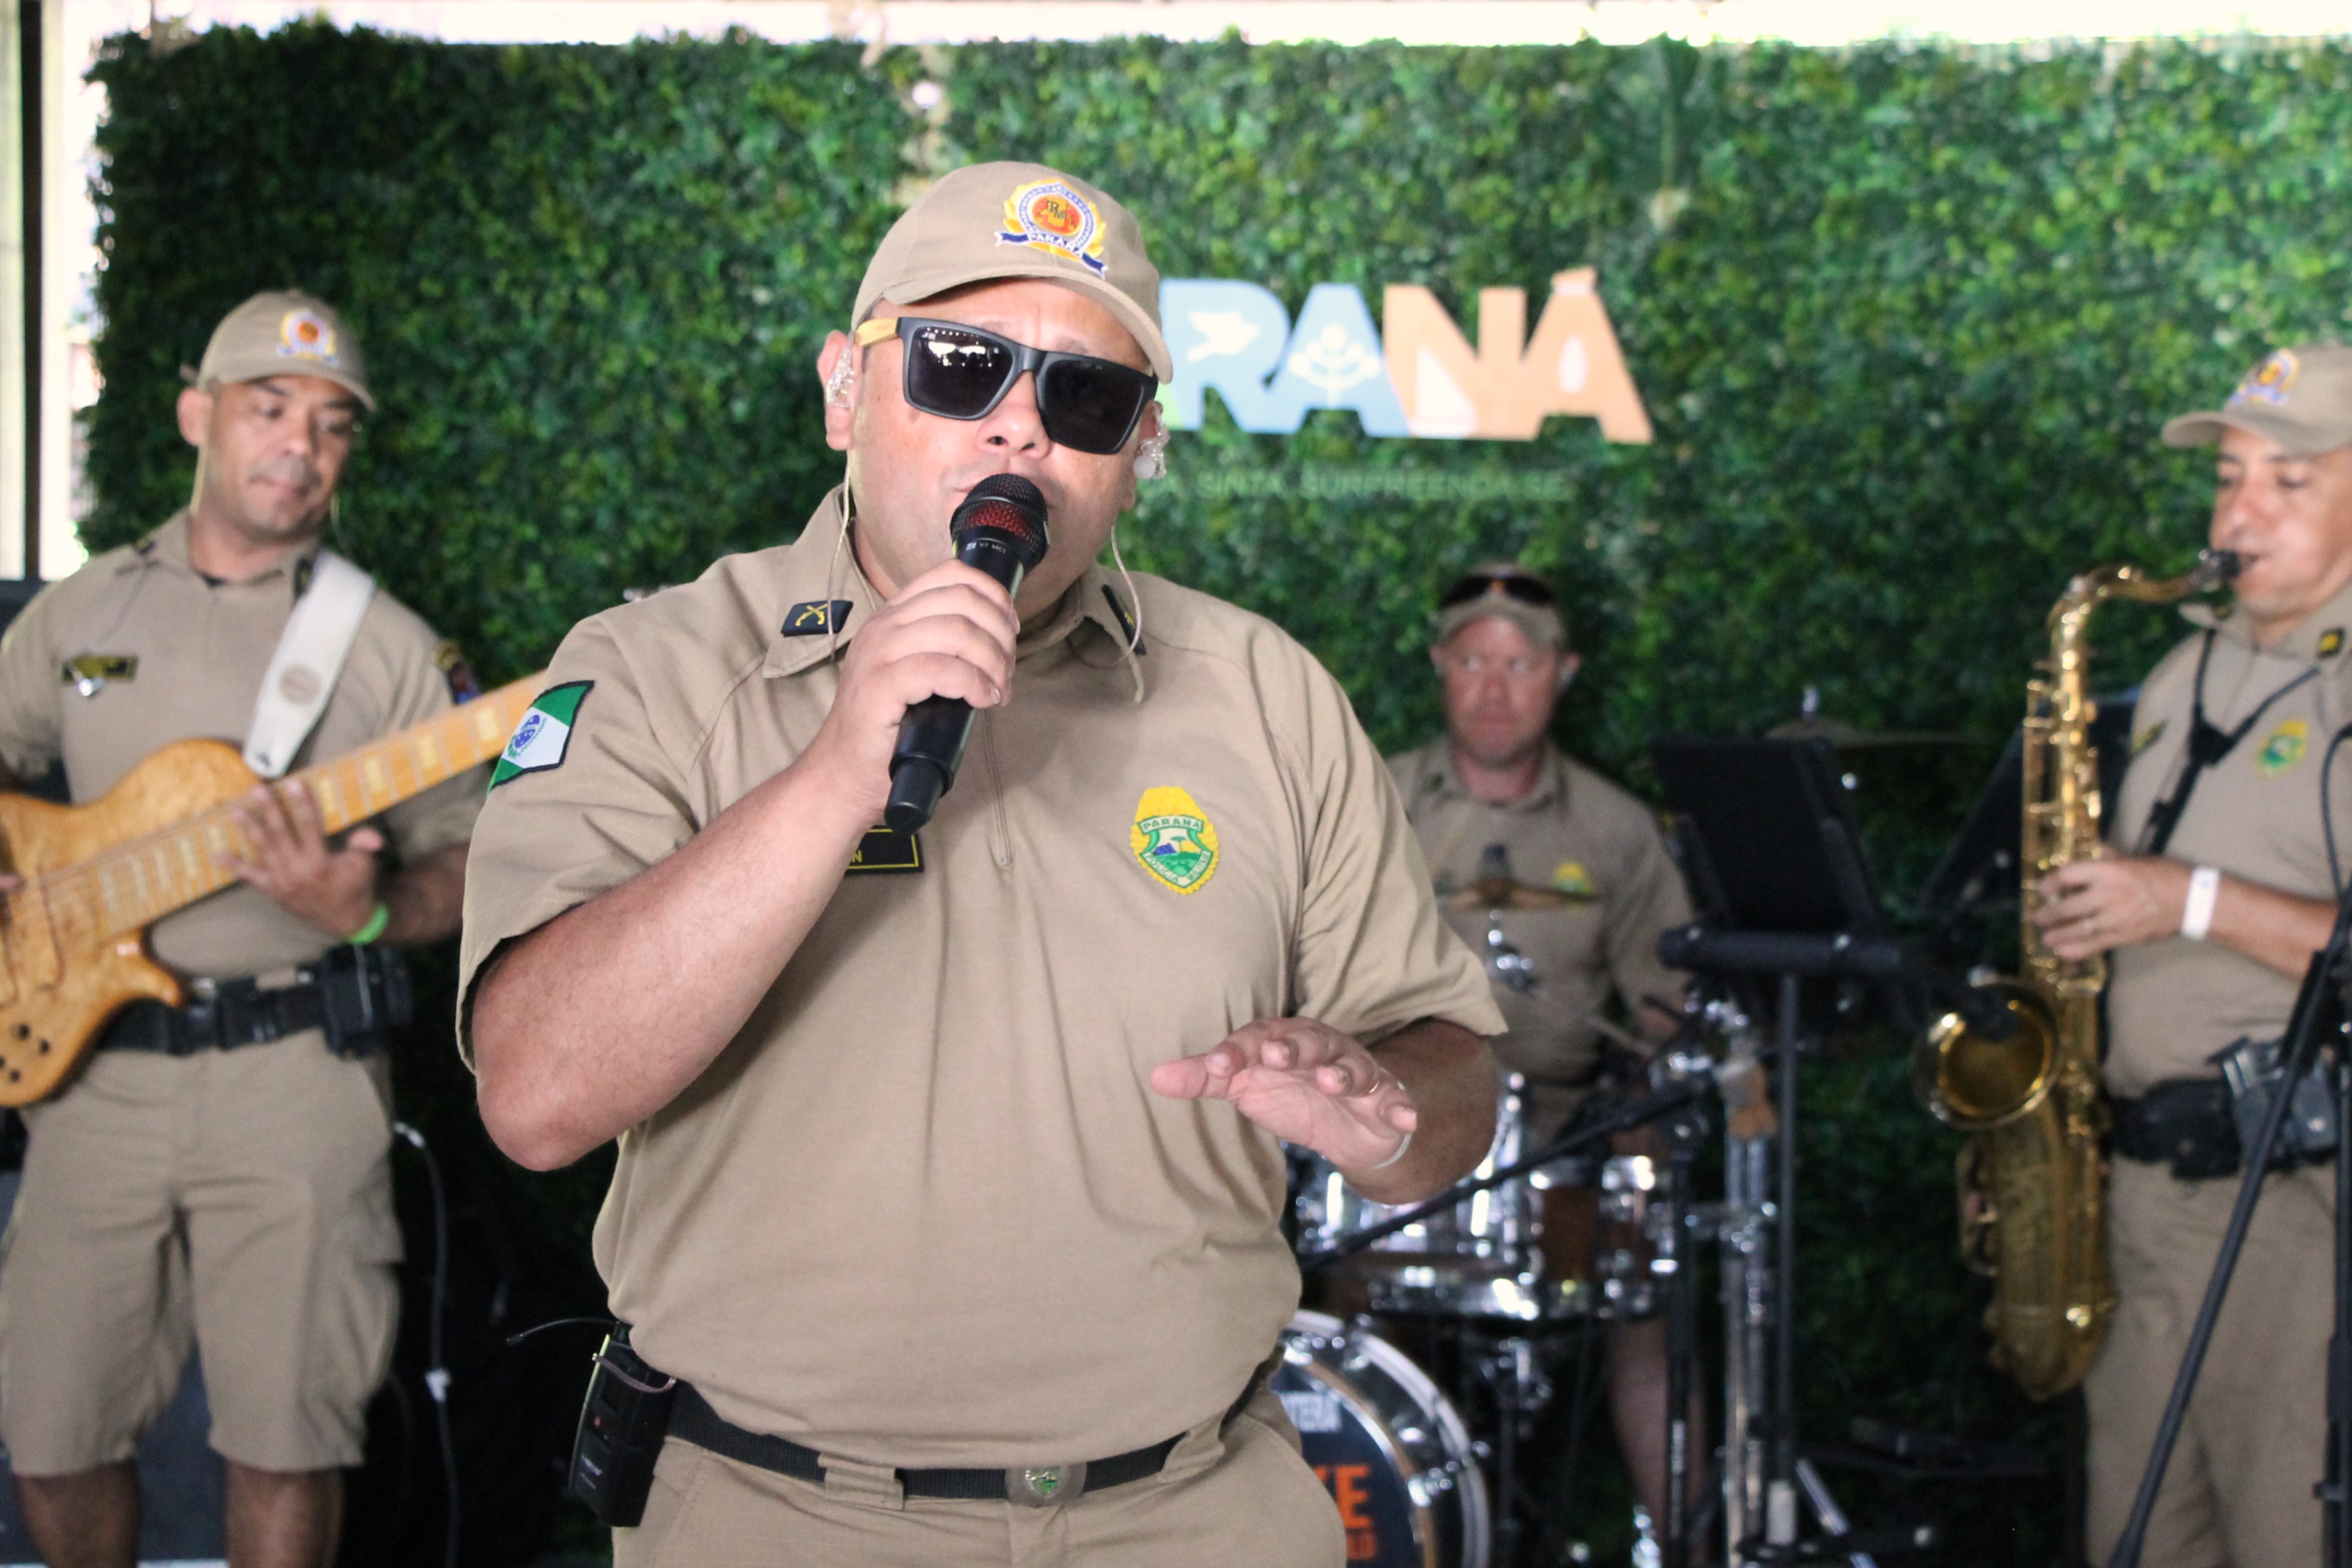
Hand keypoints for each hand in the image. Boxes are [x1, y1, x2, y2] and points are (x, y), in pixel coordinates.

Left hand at [222, 782, 381, 937]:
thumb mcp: (364, 866)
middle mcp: (296, 870)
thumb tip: (371, 835)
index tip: (293, 784)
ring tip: (236, 809)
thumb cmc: (355, 888)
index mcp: (320, 862)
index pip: (308, 826)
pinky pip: (250, 876)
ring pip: (262, 849)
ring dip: (248, 828)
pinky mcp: (272, 890)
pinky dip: (234, 865)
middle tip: (257, 789)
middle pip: (279, 834)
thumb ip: (364, 847)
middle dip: (268, 809)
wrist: (344, 921)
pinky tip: (217, 854)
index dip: (301, 804)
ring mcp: (281, 881)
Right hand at [798, 560, 1019, 819]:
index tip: (1010, 629)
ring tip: (998, 690)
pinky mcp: (880, 686)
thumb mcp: (916, 672)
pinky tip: (983, 700)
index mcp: (893, 616)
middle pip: (961, 600)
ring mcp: (878, 654)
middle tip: (1006, 671)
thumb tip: (1000, 639)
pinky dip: (973, 682)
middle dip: (1000, 633)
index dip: (992, 594)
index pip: (950, 575)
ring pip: (956, 631)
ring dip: (992, 660)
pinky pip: (939, 668)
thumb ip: (945, 648)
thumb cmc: (889, 729)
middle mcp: (884, 626)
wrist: (844, 772)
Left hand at [1150, 1017, 1414, 1173]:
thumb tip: (1154, 1076)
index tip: (1214, 1068)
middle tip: (1273, 1055)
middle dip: (1292, 1047)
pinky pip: (1394, 1099)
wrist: (1348, 1127)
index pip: (1257, 1038)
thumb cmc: (1291, 1092)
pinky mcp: (1384, 1099)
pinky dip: (1402, 1105)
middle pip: (1309, 1041)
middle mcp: (1322, 1049)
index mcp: (1285, 1039)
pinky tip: (1406, 1116)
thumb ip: (1207, 1078)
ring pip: (1353, 1067)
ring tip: (1333, 1082)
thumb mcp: (1247, 1085)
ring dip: (1344, 1072)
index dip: (1235, 1052)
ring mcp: (1356, 1073)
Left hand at [2033, 854, 2193, 960]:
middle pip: (2069, 906)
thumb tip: (2097, 852)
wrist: (2193, 901)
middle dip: (2049, 914)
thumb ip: (2113, 858)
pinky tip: (2063, 953)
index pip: (2070, 875)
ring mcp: (2115, 918)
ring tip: (2046, 938)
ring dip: (2058, 935)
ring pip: (2078, 929)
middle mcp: (2108, 895)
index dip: (2051, 882)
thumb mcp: (2137, 859)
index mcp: (2110, 871)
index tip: (2042, 888)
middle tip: (2038, 918)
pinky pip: (2096, 945)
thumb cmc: (2167, 876)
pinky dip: (2077, 950)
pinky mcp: (2124, 936)